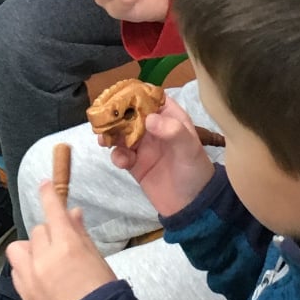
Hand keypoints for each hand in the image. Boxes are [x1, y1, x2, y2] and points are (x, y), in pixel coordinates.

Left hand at [7, 177, 115, 299]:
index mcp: (67, 245)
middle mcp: (44, 257)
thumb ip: (80, 234)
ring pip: (19, 248)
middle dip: (49, 234)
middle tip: (62, 246)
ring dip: (31, 250)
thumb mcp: (97, 259)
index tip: (45, 185)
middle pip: (39, 230)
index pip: (53, 210)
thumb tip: (72, 213)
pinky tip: (40, 278)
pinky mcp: (23, 292)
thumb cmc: (103, 293)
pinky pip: (16, 270)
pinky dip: (25, 269)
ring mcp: (30, 276)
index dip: (49, 194)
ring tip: (44, 261)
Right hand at [112, 96, 217, 216]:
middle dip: (115, 114)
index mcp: (171, 118)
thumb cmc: (196, 172)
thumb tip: (148, 118)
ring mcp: (143, 146)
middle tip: (103, 117)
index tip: (120, 95)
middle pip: (130, 113)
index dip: (136, 93)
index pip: (151, 98)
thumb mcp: (189, 149)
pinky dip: (116, 155)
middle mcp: (155, 129)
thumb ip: (173, 131)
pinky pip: (120, 154)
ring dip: (110, 134)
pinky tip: (122, 162)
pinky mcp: (135, 164)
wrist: (192, 206)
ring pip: (121, 133)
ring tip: (103, 140)